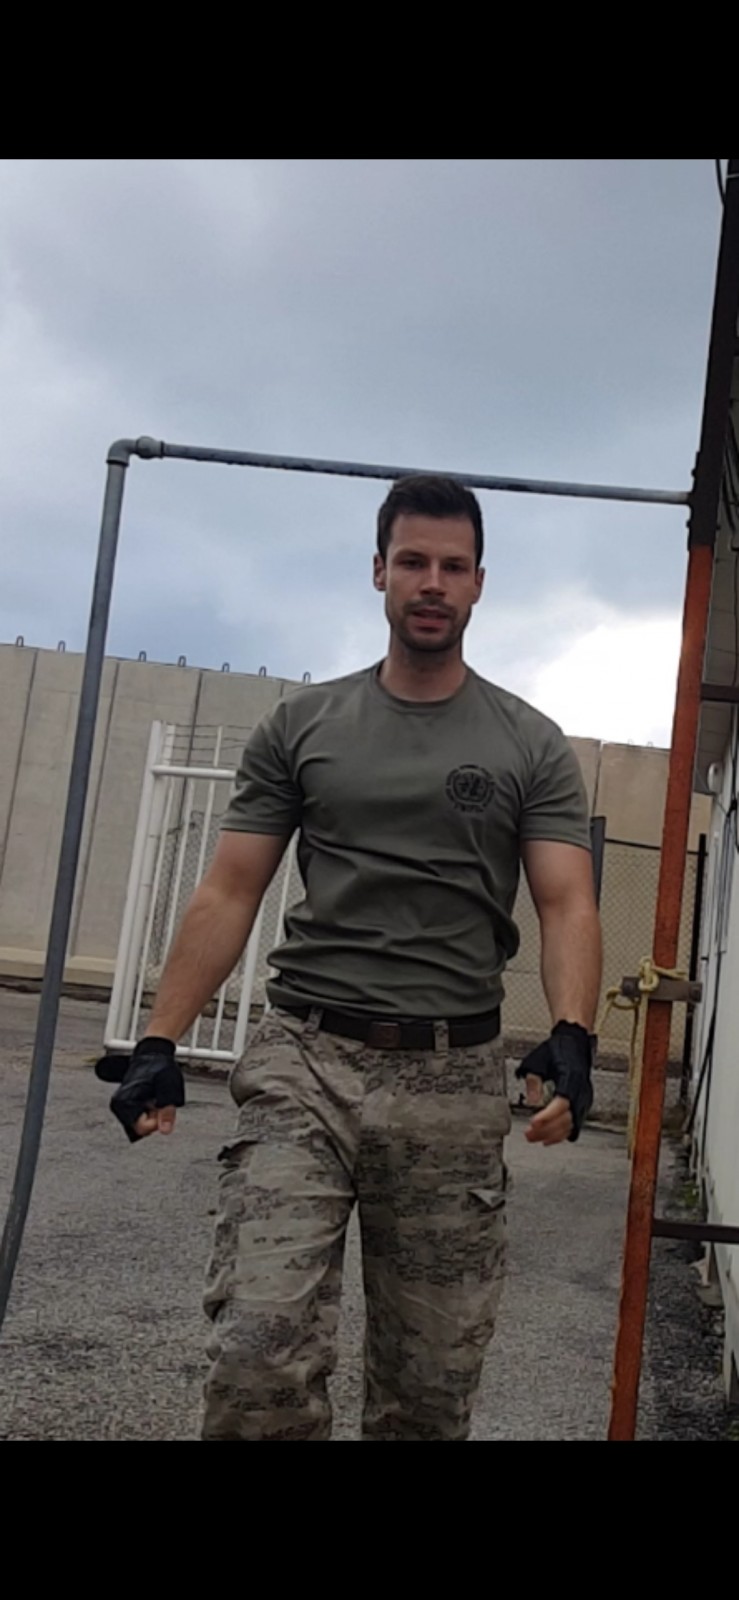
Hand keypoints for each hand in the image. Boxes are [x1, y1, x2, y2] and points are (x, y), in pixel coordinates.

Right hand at [94, 1037, 184, 1142]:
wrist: (153, 1054)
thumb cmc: (160, 1068)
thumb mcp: (169, 1090)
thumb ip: (167, 1112)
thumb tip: (165, 1130)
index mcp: (125, 1102)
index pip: (141, 1128)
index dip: (156, 1121)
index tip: (161, 1106)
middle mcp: (118, 1104)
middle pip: (139, 1127)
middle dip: (152, 1118)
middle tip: (158, 1100)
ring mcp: (120, 1104)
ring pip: (139, 1122)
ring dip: (150, 1114)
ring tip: (154, 1097)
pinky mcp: (124, 1103)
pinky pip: (138, 1115)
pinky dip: (147, 1110)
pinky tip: (151, 1098)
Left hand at [515, 1022, 594, 1144]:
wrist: (574, 1042)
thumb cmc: (558, 1049)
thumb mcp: (538, 1060)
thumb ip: (533, 1081)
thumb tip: (532, 1100)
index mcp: (572, 1077)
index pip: (562, 1103)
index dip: (548, 1116)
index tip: (534, 1122)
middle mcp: (581, 1090)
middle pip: (566, 1118)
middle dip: (546, 1130)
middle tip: (529, 1135)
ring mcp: (585, 1098)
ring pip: (572, 1125)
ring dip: (553, 1134)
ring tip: (536, 1138)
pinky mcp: (583, 1103)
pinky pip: (576, 1124)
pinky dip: (563, 1133)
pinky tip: (550, 1137)